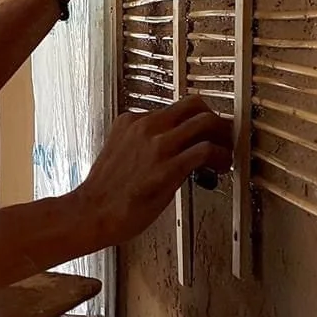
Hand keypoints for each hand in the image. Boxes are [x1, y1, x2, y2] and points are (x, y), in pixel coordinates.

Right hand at [75, 95, 234, 242]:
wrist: (92, 212)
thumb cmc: (105, 191)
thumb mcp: (120, 152)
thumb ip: (143, 143)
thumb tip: (169, 148)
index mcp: (130, 121)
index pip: (173, 108)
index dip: (193, 120)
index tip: (201, 132)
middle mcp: (146, 126)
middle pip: (193, 104)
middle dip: (213, 119)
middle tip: (221, 136)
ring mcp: (158, 144)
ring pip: (205, 122)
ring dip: (222, 137)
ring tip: (225, 153)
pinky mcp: (168, 166)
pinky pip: (206, 150)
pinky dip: (220, 156)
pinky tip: (220, 167)